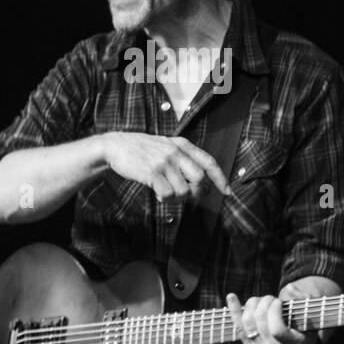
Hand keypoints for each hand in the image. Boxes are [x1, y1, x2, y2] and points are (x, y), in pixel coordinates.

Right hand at [102, 131, 230, 203]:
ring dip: (177, 197)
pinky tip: (157, 193)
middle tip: (190, 197)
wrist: (116, 146)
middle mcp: (175, 152)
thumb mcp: (166, 147)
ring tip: (167, 192)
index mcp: (182, 145)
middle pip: (199, 178)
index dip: (220, 178)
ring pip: (183, 190)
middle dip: (198, 192)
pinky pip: (167, 194)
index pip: (208, 162)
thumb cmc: (142, 150)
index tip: (227, 192)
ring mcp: (164, 162)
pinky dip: (164, 198)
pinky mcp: (152, 173)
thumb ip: (183, 160)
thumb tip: (203, 184)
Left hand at [226, 288, 317, 343]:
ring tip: (262, 301)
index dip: (274, 311)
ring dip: (253, 304)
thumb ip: (304, 301)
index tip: (279, 301)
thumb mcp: (311, 320)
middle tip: (272, 299)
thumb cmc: (303, 334)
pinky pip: (238, 326)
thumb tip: (290, 288)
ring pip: (247, 322)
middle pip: (260, 321)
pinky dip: (234, 309)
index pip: (276, 329)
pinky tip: (231, 296)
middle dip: (265, 303)